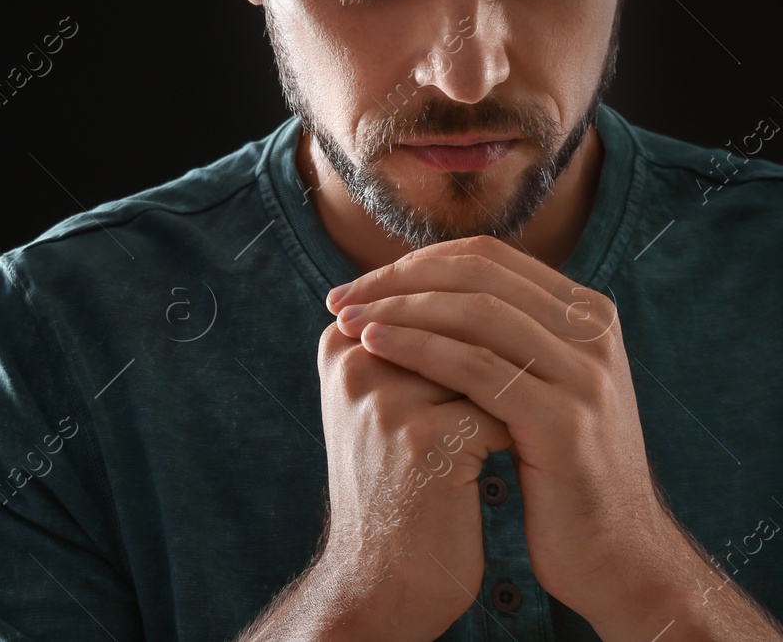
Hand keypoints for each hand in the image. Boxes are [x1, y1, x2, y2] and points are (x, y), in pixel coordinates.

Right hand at [310, 319, 513, 639]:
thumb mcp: (381, 402)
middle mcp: (354, 359)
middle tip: (515, 398)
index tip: (484, 378)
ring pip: (485, 362)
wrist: (383, 576)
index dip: (479, 329)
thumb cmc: (397, 484)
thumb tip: (477, 284)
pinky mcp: (421, 436)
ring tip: (510, 428)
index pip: (432, 296)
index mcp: (341, 343)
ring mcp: (383, 395)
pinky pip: (500, 408)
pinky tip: (510, 462)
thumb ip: (408, 343)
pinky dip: (519, 433)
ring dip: (511, 393)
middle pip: (460, 322)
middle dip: (499, 359)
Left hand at [326, 234, 671, 625]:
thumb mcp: (543, 387)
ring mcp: (585, 375)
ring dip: (397, 310)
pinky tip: (373, 348)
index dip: (414, 263)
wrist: (615, 557)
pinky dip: (416, 349)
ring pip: (473, 314)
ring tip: (344, 320)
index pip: (486, 258)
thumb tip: (420, 290)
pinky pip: (474, 368)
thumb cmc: (560, 471)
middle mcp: (594, 333)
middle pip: (476, 276)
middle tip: (338, 298)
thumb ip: (506, 337)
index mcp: (587, 314)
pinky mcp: (564, 421)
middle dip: (397, 281)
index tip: (358, 284)